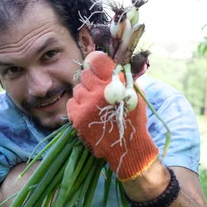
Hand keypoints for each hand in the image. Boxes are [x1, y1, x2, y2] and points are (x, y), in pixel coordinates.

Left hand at [67, 51, 158, 180]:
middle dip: (91, 80)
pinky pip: (72, 102)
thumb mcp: (135, 93)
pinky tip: (89, 112)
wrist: (127, 147)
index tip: (96, 65)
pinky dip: (78, 106)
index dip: (95, 60)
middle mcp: (99, 91)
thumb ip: (123, 77)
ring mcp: (86, 104)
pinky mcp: (77, 117)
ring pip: (77, 88)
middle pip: (85, 73)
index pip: (97, 60)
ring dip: (85, 94)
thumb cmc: (133, 118)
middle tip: (98, 90)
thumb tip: (111, 62)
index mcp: (115, 82)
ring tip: (95, 104)